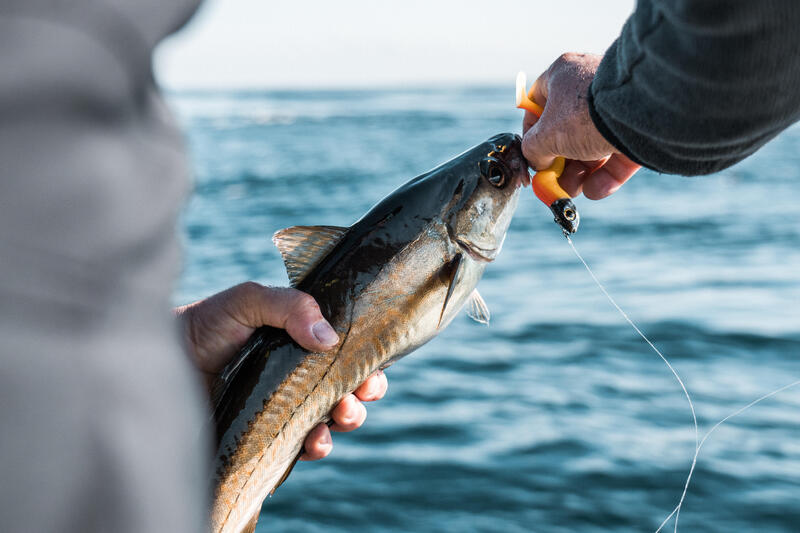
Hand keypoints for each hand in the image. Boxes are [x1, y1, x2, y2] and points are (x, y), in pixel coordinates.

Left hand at [175, 282, 387, 460]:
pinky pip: (305, 447)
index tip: (373, 364)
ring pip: (334, 418)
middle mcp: (299, 374)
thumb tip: (329, 339)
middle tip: (360, 391)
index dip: (366, 358)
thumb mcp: (247, 301)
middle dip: (365, 391)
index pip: (346, 350)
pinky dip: (320, 445)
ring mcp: (286, 406)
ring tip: (340, 414)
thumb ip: (289, 306)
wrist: (162, 363)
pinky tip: (315, 440)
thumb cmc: (204, 326)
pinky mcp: (270, 436)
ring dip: (349, 419)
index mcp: (301, 340)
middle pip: (349, 385)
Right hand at [521, 52, 640, 199]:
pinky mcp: (636, 127)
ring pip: (591, 145)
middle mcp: (588, 87)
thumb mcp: (546, 136)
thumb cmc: (584, 114)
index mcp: (562, 75)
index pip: (536, 102)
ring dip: (579, 173)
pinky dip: (605, 175)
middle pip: (565, 130)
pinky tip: (596, 190)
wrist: (641, 111)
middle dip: (558, 162)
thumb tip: (538, 161)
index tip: (531, 154)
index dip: (531, 131)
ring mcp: (614, 107)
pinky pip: (616, 154)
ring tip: (573, 192)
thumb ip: (533, 149)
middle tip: (553, 182)